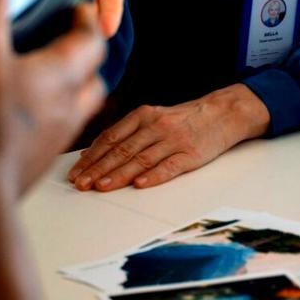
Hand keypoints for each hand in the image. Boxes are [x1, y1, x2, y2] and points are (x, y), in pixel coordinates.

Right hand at [0, 0, 107, 200]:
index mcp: (60, 75)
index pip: (91, 40)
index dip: (87, 20)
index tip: (80, 9)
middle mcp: (65, 108)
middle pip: (92, 79)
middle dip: (84, 60)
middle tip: (68, 46)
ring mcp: (52, 138)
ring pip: (74, 110)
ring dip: (66, 94)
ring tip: (42, 82)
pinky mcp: (33, 162)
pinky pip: (49, 135)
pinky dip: (41, 122)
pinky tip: (14, 118)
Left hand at [67, 84, 269, 190]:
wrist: (223, 113)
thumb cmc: (183, 119)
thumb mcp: (153, 117)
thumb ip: (126, 133)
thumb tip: (93, 153)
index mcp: (142, 115)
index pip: (110, 137)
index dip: (91, 156)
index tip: (75, 172)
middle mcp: (155, 126)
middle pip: (121, 150)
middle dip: (98, 168)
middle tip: (81, 184)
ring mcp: (173, 140)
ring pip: (141, 159)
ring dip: (119, 174)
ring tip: (101, 187)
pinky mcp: (191, 154)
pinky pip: (169, 166)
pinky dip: (153, 176)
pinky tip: (139, 185)